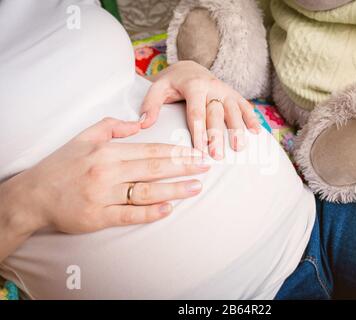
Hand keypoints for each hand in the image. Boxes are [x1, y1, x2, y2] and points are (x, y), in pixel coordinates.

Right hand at [3, 117, 209, 234]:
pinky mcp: (97, 217)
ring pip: (146, 192)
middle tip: (206, 167)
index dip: (176, 152)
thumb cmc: (62, 165)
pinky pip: (129, 215)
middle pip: (153, 168)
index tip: (195, 153)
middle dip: (183, 167)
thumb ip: (112, 125)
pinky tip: (168, 209)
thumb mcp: (84, 136)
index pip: (149, 150)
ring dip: (174, 190)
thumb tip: (141, 123)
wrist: (33, 195)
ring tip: (196, 187)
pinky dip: (150, 213)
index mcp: (107, 151)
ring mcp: (103, 195)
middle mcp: (107, 172)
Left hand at [139, 61, 260, 159]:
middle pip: (216, 113)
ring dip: (238, 128)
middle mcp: (212, 86)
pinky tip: (257, 132)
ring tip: (240, 146)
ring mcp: (225, 90)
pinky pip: (245, 106)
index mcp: (193, 85)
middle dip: (218, 135)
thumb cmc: (172, 82)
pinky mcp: (233, 94)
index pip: (196, 111)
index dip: (198, 131)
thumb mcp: (158, 88)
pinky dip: (252, 118)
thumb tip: (143, 124)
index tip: (200, 149)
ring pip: (234, 110)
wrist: (190, 67)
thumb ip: (150, 105)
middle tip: (218, 155)